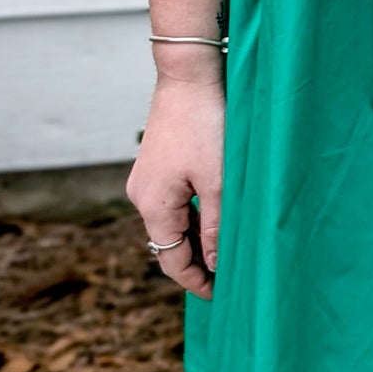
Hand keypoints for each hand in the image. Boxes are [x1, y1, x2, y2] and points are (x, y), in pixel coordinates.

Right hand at [126, 71, 224, 299]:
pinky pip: (173, 203)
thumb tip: (216, 264)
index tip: (221, 295)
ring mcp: (146, 180)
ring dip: (196, 238)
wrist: (188, 76)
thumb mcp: (218, 181)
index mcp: (153, 205)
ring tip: (228, 251)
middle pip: (168, 244)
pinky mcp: (156, 166)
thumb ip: (217, 226)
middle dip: (197, 262)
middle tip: (231, 276)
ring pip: (171, 223)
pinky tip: (216, 219)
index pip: (170, 260)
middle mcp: (142, 196)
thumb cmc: (206, 125)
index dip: (195, 281)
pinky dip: (192, 217)